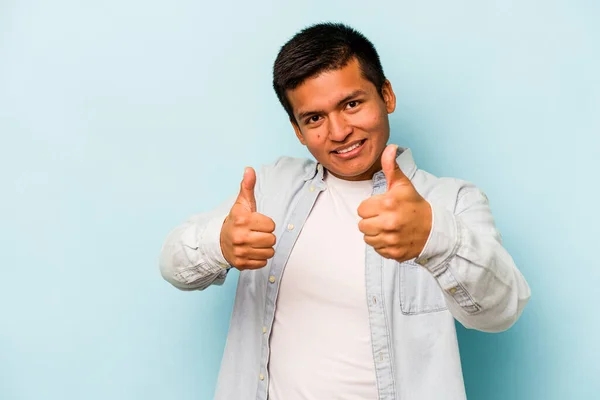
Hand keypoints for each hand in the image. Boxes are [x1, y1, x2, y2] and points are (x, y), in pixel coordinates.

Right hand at [220, 167, 275, 269]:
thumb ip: (247, 186)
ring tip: (254, 242)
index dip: (266, 223)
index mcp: (242, 220)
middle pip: (272, 239)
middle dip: (266, 236)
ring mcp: (240, 252)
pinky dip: (259, 258)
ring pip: (269, 252)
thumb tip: (249, 169)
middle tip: (256, 233)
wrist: (219, 241)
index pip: (271, 225)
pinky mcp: (241, 264)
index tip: (257, 223)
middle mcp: (240, 237)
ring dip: (264, 248)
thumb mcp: (241, 203)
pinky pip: (263, 263)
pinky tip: (251, 251)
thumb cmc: (236, 220)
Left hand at [357, 145, 431, 261]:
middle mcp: (389, 223)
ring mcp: (391, 240)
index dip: (370, 207)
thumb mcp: (403, 185)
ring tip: (388, 227)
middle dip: (371, 221)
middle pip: (361, 225)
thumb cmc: (415, 205)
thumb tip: (389, 147)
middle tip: (385, 217)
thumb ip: (391, 167)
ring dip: (375, 233)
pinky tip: (393, 237)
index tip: (382, 207)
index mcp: (388, 204)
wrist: (435, 230)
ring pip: (367, 238)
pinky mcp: (394, 253)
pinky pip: (377, 249)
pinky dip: (382, 245)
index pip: (361, 209)